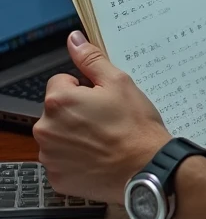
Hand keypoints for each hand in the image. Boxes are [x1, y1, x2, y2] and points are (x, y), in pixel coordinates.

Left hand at [33, 31, 170, 204]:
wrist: (146, 168)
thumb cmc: (134, 126)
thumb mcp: (119, 82)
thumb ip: (91, 59)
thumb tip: (74, 40)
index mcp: (59, 101)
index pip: (61, 82)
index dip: (84, 88)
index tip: (102, 100)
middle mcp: (46, 129)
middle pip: (57, 109)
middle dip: (76, 110)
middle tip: (105, 119)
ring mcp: (50, 157)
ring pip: (59, 134)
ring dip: (74, 134)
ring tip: (103, 138)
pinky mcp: (57, 178)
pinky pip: (62, 159)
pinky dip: (76, 158)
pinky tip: (97, 157)